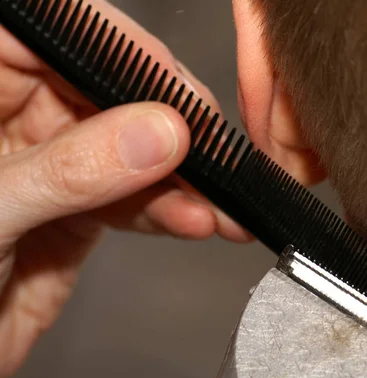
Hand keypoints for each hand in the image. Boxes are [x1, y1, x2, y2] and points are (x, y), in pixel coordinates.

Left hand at [0, 1, 250, 377]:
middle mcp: (18, 117)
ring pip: (136, 152)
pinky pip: (138, 201)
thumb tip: (157, 133)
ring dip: (185, 181)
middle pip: (113, 95)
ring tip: (218, 203)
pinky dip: (173, 213)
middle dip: (171, 125)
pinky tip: (198, 220)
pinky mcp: (81, 211)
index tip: (170, 86)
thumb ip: (71, 171)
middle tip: (211, 150)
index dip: (122, 54)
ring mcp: (56, 165)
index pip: (59, 39)